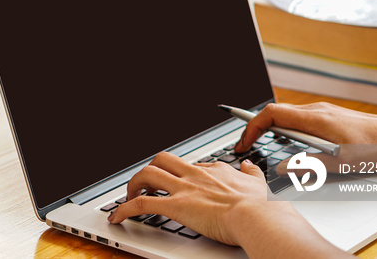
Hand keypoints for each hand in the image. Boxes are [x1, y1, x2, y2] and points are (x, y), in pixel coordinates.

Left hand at [107, 152, 285, 245]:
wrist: (256, 216)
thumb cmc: (259, 206)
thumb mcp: (257, 183)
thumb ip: (250, 174)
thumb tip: (248, 166)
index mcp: (213, 170)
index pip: (189, 166)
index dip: (179, 174)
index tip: (176, 183)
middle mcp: (195, 174)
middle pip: (163, 160)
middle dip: (151, 170)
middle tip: (146, 186)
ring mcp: (184, 188)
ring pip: (148, 174)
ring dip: (134, 184)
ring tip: (129, 197)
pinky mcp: (175, 206)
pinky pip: (141, 204)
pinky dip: (124, 209)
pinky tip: (117, 217)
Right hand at [235, 102, 376, 153]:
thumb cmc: (373, 147)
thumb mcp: (339, 163)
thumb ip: (307, 166)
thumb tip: (283, 169)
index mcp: (313, 119)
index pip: (271, 114)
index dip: (252, 126)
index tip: (244, 141)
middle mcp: (315, 110)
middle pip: (274, 112)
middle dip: (256, 128)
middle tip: (246, 144)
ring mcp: (321, 111)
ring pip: (286, 115)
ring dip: (270, 128)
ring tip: (262, 143)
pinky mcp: (328, 116)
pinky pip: (298, 118)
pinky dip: (285, 128)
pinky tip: (289, 142)